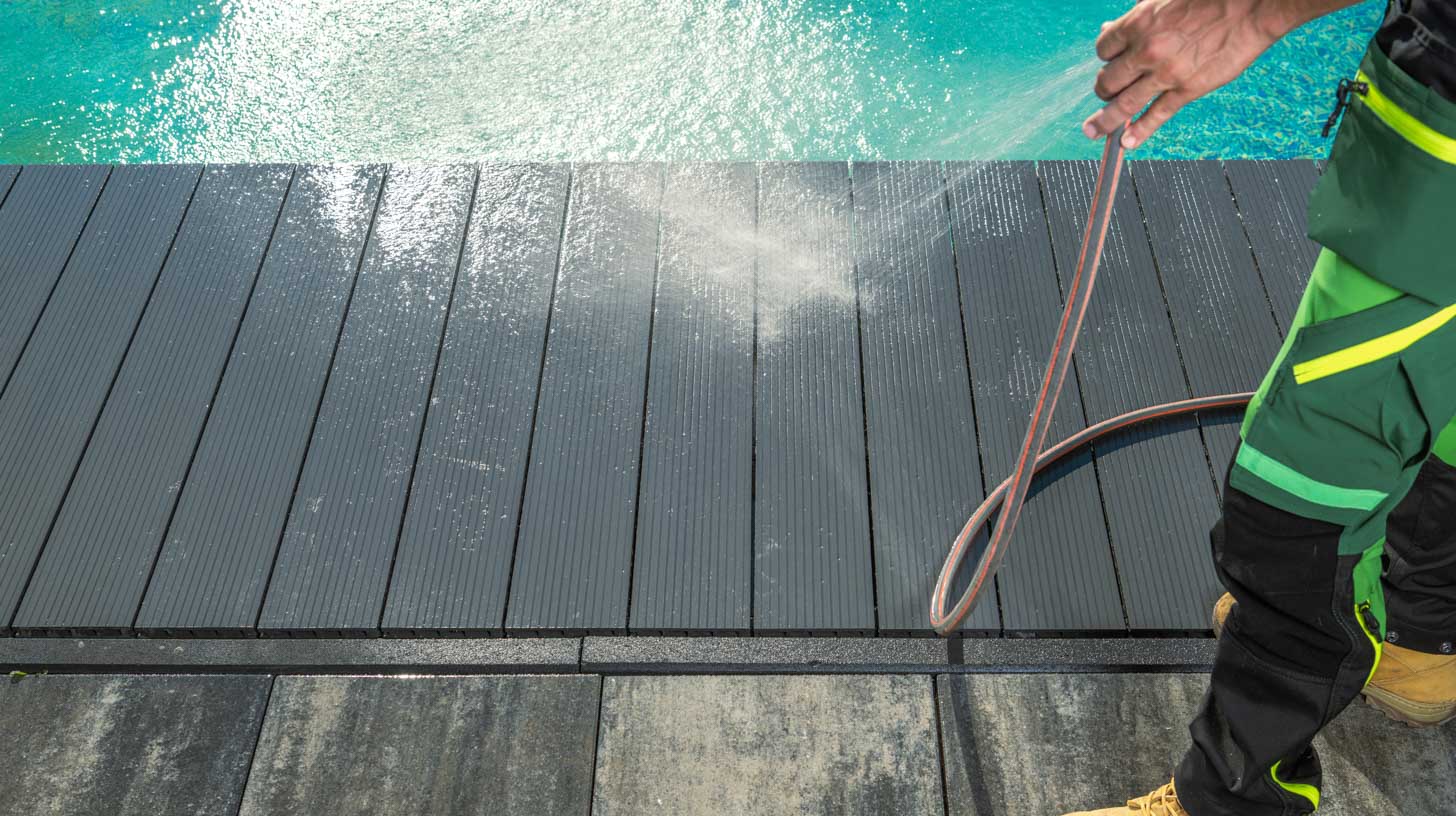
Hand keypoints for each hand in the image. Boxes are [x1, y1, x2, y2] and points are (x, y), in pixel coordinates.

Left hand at [1084, 0, 1299, 148]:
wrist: (1252, 5)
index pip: (1103, 49)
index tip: (1111, 61)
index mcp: (1138, 23)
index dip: (1105, 57)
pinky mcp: (1187, 90)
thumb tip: (1109, 30)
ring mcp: (1165, 74)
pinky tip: (1126, 142)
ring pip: (1124, 104)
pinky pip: (1156, 116)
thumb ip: (1137, 17)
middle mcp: (1146, 50)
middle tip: (1105, 93)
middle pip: (1108, 80)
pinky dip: (1139, 132)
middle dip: (1103, 88)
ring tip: (1092, 131)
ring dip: (1104, 120)